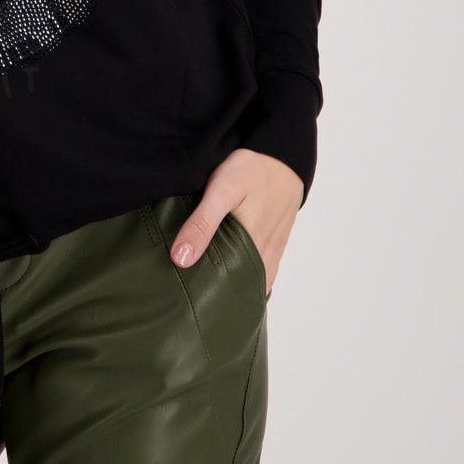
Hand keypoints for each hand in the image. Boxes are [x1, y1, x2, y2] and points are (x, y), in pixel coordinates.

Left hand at [168, 149, 303, 298]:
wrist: (282, 157)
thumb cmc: (252, 171)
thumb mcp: (221, 191)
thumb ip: (202, 224)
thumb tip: (181, 259)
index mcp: (250, 249)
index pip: (227, 290)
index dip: (207, 299)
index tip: (187, 305)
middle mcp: (264, 257)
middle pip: (238, 287)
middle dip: (217, 296)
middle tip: (191, 302)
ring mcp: (271, 252)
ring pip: (250, 281)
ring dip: (232, 287)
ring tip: (206, 294)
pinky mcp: (274, 244)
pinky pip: (262, 272)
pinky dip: (246, 278)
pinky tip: (230, 278)